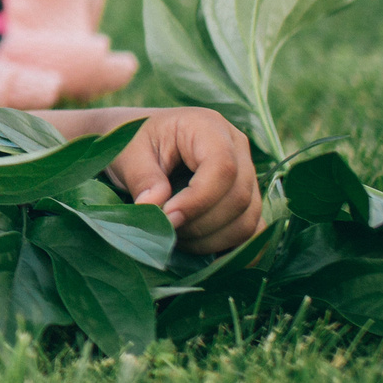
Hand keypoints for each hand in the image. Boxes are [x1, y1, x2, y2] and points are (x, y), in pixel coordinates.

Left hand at [109, 108, 262, 254]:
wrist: (136, 142)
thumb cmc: (131, 142)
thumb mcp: (128, 154)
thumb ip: (143, 180)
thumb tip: (157, 209)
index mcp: (208, 127)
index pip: (222, 168)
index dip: (198, 200)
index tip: (168, 217)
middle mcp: (236, 148)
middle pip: (239, 197)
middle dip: (202, 224)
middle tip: (166, 230)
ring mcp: (246, 174)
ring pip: (248, 219)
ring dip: (213, 240)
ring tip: (176, 238)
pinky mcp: (246, 199)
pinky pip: (253, 230)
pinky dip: (233, 248)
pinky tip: (205, 256)